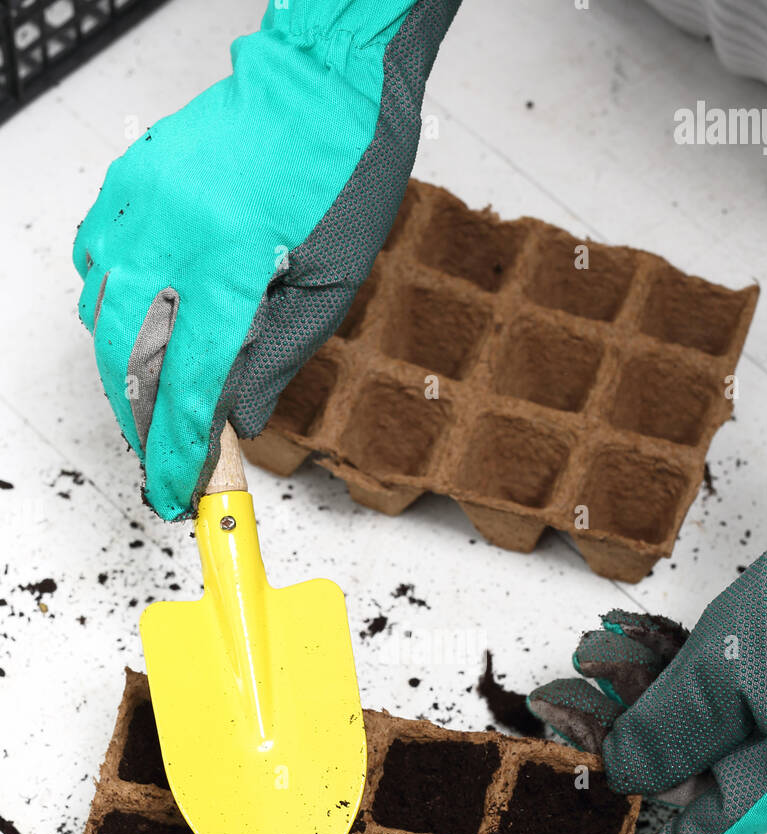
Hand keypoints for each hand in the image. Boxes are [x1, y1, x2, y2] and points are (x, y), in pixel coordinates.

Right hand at [73, 0, 457, 519]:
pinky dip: (110, 299)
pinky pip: (96, 256)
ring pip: (101, 310)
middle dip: (140, 421)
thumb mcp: (330, 281)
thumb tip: (235, 420)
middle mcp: (173, 233)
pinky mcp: (132, 178)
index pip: (190, 386)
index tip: (174, 493)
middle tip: (163, 455)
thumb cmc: (343, 172)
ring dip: (124, 364)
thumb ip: (277, 357)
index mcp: (232, 265)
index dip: (176, 452)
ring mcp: (143, 201)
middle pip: (128, 358)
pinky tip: (144, 316)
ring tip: (159, 392)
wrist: (325, 79)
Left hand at [530, 428, 766, 833]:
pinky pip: (703, 677)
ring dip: (629, 688)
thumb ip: (668, 733)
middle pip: (676, 768)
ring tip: (586, 656)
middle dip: (613, 740)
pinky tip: (625, 633)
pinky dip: (662, 659)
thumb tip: (622, 779)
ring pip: (682, 715)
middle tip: (557, 716)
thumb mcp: (726, 674)